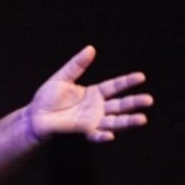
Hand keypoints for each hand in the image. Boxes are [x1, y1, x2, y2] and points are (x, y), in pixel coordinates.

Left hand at [27, 45, 152, 143]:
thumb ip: (77, 65)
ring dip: (128, 121)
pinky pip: (96, 135)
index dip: (127, 82)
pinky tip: (110, 135)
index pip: (115, 86)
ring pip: (115, 121)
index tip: (141, 77)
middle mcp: (98, 107)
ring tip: (143, 119)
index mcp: (94, 93)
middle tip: (149, 100)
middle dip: (134, 102)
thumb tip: (90, 48)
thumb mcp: (62, 77)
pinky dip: (103, 136)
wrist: (35, 115)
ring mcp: (93, 120)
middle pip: (120, 104)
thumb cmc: (47, 96)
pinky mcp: (84, 131)